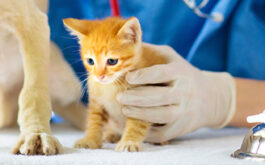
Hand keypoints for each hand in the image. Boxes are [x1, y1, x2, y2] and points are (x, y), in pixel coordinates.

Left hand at [117, 43, 235, 142]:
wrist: (209, 97)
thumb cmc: (182, 74)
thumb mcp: (171, 58)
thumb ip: (151, 52)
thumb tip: (125, 45)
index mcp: (181, 72)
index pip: (162, 73)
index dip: (144, 76)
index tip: (128, 77)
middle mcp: (184, 92)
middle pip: (160, 97)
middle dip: (137, 98)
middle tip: (119, 97)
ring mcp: (184, 111)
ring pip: (161, 115)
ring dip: (140, 114)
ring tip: (124, 109)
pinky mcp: (181, 128)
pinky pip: (162, 133)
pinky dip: (146, 131)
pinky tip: (132, 124)